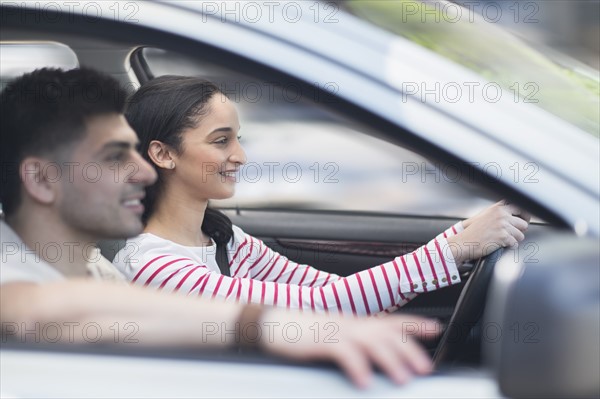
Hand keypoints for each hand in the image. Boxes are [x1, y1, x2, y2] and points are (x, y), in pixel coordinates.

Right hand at [260, 309, 439, 387]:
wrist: (274, 324)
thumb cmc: (305, 334)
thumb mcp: (336, 336)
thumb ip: (357, 344)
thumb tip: (377, 359)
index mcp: (356, 322)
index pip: (391, 320)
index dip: (414, 324)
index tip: (435, 329)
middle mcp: (351, 323)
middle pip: (387, 333)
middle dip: (409, 350)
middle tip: (425, 369)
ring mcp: (337, 330)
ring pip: (371, 341)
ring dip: (390, 360)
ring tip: (403, 379)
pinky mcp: (321, 340)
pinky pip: (344, 352)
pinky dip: (357, 367)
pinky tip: (365, 382)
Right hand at [447, 200, 530, 263]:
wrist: (464, 242)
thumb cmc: (471, 232)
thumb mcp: (483, 216)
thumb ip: (497, 212)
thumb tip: (511, 215)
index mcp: (497, 208)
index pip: (519, 207)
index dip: (523, 215)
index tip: (523, 220)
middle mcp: (501, 215)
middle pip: (523, 223)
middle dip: (520, 230)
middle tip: (514, 234)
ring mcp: (503, 226)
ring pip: (521, 235)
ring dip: (514, 240)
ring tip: (505, 241)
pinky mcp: (503, 237)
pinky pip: (515, 244)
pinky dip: (510, 247)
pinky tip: (502, 246)